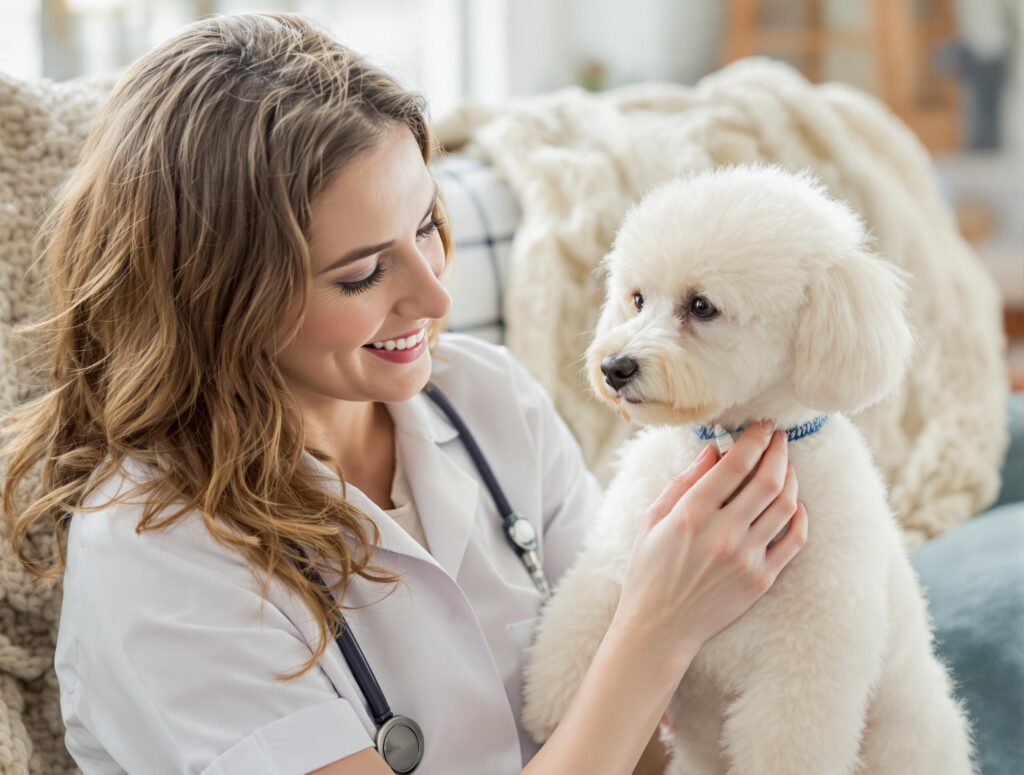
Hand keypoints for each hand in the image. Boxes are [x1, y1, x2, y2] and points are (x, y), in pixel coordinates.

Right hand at [614, 421, 807, 673]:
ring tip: (785, 466)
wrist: (659, 628)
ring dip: (790, 478)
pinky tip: (794, 503)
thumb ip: (683, 483)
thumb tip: (713, 451)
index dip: (754, 439)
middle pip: (767, 480)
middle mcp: (723, 534)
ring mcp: (746, 558)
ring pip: (785, 505)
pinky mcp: (761, 579)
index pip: (735, 465)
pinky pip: (793, 540)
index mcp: (692, 514)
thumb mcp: (652, 520)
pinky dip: (799, 515)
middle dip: (778, 451)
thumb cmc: (649, 570)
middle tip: (779, 438)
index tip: (761, 426)